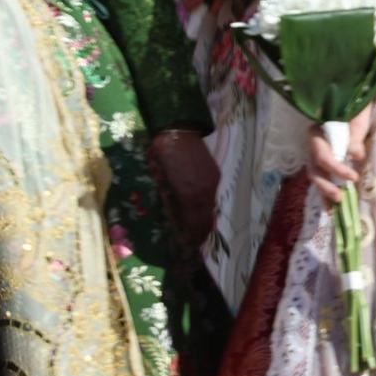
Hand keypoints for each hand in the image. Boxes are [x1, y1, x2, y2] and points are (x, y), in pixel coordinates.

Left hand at [148, 130, 219, 245]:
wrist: (178, 130)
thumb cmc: (162, 155)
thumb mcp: (160, 179)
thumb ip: (168, 198)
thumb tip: (174, 216)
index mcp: (189, 192)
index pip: (194, 220)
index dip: (191, 234)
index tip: (188, 246)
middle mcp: (205, 189)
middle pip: (205, 217)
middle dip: (200, 232)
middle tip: (195, 244)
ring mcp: (212, 181)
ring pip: (210, 207)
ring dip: (205, 221)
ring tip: (199, 232)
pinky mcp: (214, 174)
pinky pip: (211, 196)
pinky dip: (207, 207)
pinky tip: (201, 211)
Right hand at [306, 101, 375, 205]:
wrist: (353, 103)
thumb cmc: (354, 110)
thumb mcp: (357, 121)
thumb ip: (354, 138)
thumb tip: (356, 156)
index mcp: (316, 134)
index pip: (322, 156)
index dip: (336, 169)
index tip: (353, 177)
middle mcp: (313, 146)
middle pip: (315, 170)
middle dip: (326, 186)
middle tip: (340, 199)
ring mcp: (317, 154)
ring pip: (316, 177)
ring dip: (324, 194)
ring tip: (333, 210)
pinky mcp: (324, 162)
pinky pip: (323, 178)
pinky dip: (327, 192)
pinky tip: (332, 207)